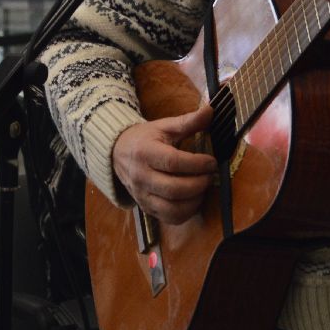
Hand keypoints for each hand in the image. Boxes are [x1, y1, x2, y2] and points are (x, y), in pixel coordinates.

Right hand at [111, 105, 216, 223]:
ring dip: (195, 200)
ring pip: (172, 208)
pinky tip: (194, 199)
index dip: (197, 164)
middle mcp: (141, 177)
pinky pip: (169, 218)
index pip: (173, 163)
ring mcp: (142, 195)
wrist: (118, 152)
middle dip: (199, 183)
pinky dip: (186, 213)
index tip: (212, 161)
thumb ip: (188, 121)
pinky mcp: (145, 208)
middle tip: (210, 175)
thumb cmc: (145, 138)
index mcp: (145, 153)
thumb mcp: (164, 126)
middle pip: (174, 189)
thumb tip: (211, 111)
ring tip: (204, 186)